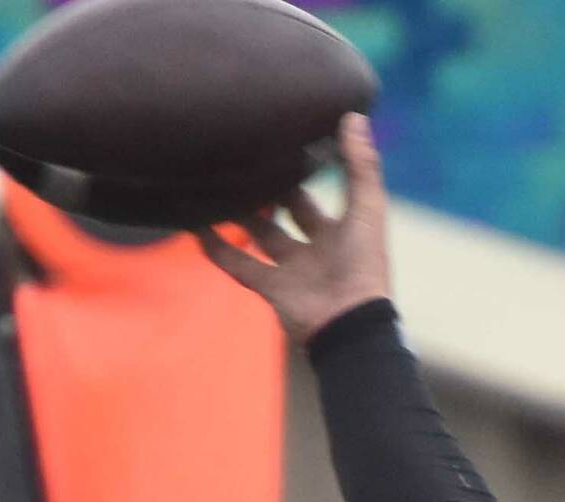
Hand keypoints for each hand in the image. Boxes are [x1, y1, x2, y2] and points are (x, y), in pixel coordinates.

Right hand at [195, 113, 393, 344]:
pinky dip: (218, 250)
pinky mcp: (271, 289)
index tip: (286, 142)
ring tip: (217, 188)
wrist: (349, 322)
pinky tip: (197, 229)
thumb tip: (353, 115)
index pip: (320, 194)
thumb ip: (361, 164)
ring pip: (261, 237)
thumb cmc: (365, 263)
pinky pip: (240, 266)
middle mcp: (316, 247)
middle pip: (288, 213)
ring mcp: (292, 269)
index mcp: (343, 229)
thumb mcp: (367, 207)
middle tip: (247, 160)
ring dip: (240, 217)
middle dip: (270, 190)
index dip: (307, 171)